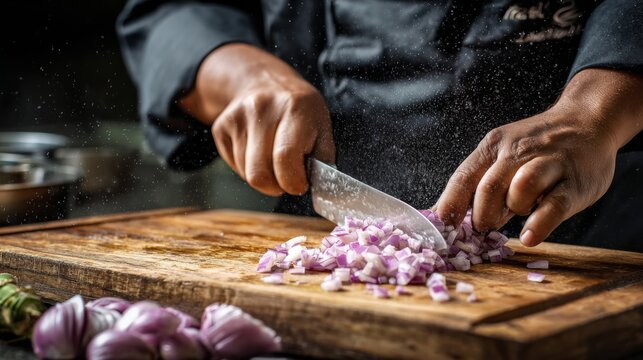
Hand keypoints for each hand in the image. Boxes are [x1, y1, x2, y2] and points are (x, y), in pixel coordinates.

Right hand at [180, 44, 334, 195]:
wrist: (265, 82)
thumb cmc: (299, 111)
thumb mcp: (322, 126)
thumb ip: (322, 158)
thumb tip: (319, 187)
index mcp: (295, 107)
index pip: (285, 157)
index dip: (293, 182)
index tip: (300, 185)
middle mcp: (262, 108)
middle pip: (259, 173)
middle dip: (276, 186)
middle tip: (287, 179)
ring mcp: (237, 116)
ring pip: (246, 173)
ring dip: (263, 177)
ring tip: (274, 160)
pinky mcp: (221, 126)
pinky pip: (233, 165)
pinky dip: (247, 168)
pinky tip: (258, 152)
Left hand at [436, 69, 642, 245]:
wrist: (588, 121)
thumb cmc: (538, 147)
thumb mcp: (504, 154)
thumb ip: (482, 182)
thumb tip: (451, 216)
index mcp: (494, 146)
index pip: (463, 177)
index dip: (449, 206)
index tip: (441, 229)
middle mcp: (518, 151)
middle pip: (488, 187)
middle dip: (481, 215)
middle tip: (483, 229)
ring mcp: (548, 164)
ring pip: (521, 188)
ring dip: (511, 211)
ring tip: (514, 216)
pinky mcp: (574, 183)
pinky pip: (554, 205)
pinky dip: (539, 224)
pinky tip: (529, 237)